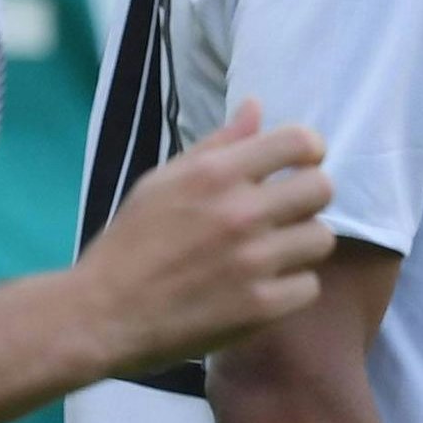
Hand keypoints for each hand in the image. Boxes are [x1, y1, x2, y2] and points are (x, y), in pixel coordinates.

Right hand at [74, 107, 335, 375]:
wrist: (101, 316)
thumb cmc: (130, 244)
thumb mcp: (162, 182)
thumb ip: (217, 145)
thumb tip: (256, 106)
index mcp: (214, 174)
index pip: (299, 142)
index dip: (308, 152)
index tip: (299, 166)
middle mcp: (239, 212)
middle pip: (322, 188)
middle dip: (307, 198)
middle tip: (285, 214)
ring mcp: (253, 261)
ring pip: (321, 238)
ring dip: (300, 245)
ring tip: (272, 253)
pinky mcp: (260, 307)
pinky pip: (309, 286)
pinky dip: (290, 289)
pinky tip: (262, 288)